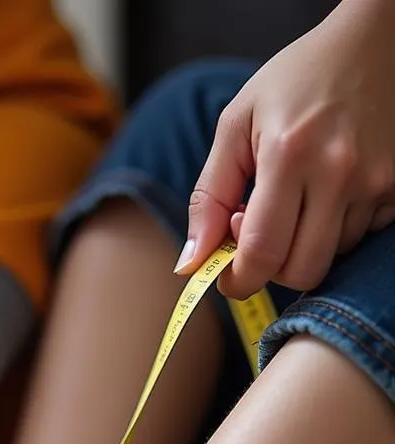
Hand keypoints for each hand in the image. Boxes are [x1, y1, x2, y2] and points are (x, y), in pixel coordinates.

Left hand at [179, 0, 394, 296]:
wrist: (374, 40)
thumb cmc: (295, 80)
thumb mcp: (236, 126)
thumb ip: (208, 198)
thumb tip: (189, 263)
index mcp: (288, 156)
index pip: (262, 253)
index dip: (238, 280)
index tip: (226, 275)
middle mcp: (339, 173)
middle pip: (300, 271)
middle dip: (270, 270)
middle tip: (257, 237)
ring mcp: (376, 181)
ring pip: (330, 257)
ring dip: (303, 245)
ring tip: (295, 201)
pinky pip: (361, 236)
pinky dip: (336, 229)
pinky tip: (326, 193)